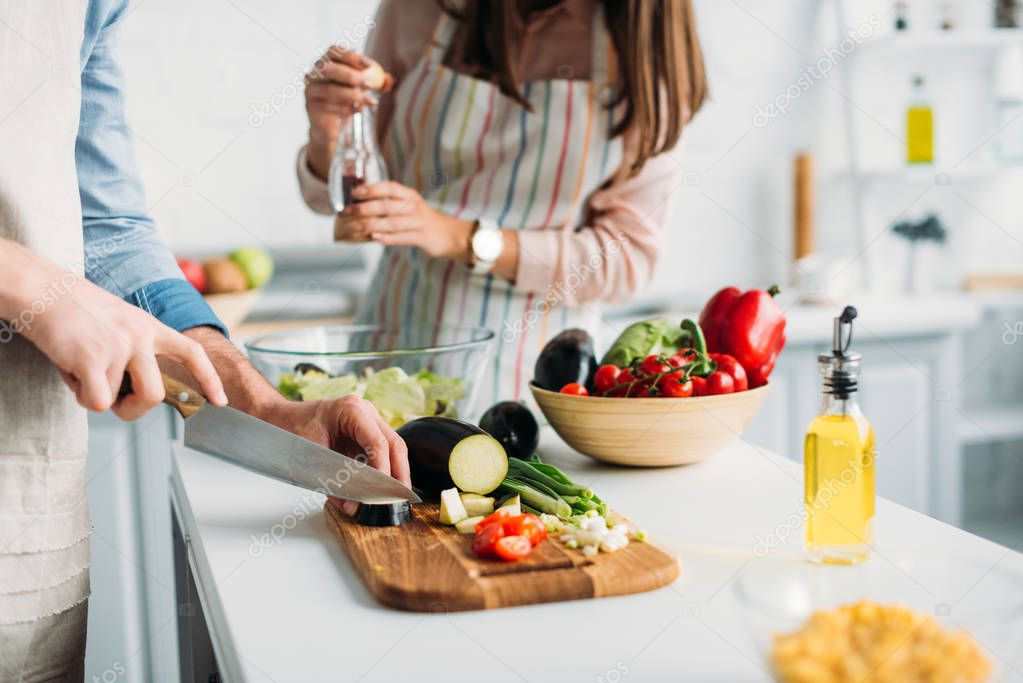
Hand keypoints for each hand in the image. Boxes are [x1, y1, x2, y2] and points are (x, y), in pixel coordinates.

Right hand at [7, 261, 226, 419]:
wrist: (40, 289)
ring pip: (116, 401)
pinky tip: (70, 370)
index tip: (219, 400)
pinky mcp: (94, 360)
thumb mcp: (118, 321)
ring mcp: (119, 348)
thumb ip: (133, 349)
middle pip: (156, 394)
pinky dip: (80, 396)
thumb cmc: (72, 308)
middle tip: (115, 401)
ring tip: (79, 367)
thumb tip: (132, 390)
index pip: (191, 352)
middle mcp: (140, 336)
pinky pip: (97, 402)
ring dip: (94, 394)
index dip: (208, 378)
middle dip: (135, 408)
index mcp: (149, 326)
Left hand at [182, 328, 409, 515]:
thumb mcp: (311, 458)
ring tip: (393, 496)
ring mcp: (365, 420)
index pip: (379, 443)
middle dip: (399, 472)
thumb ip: (335, 481)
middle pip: (394, 443)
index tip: (384, 492)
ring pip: (391, 446)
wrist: (271, 419)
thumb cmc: (285, 431)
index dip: (384, 470)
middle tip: (400, 497)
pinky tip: (381, 487)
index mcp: (352, 410)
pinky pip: (379, 450)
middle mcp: (364, 411)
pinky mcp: (361, 431)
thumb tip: (354, 506)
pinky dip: (382, 469)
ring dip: (394, 471)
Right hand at [304, 47, 381, 178]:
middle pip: (328, 68)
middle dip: (350, 75)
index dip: (351, 56)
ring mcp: (310, 90)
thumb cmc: (349, 101)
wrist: (334, 126)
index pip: (334, 51)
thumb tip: (390, 80)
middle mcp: (314, 73)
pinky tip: (358, 111)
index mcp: (326, 62)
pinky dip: (346, 109)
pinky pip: (328, 107)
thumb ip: (378, 83)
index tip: (369, 66)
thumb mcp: (365, 90)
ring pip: (329, 90)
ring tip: (370, 102)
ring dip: (353, 96)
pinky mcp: (310, 107)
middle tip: (369, 84)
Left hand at [336, 182, 474, 260]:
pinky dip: (386, 238)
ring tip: (353, 229)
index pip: (389, 188)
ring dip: (369, 226)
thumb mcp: (409, 205)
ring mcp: (418, 222)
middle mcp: (414, 207)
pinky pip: (400, 238)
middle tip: (347, 212)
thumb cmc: (421, 219)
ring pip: (390, 223)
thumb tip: (359, 207)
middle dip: (364, 209)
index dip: (371, 189)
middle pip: (386, 206)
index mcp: (409, 195)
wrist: (448, 234)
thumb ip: (389, 204)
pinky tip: (373, 238)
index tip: (355, 192)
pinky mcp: (421, 238)